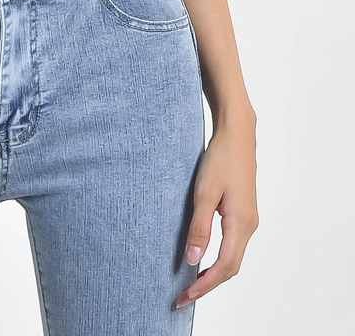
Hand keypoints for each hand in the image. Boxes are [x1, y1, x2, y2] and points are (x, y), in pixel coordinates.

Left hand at [175, 114, 258, 308]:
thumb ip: (199, 227)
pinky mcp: (244, 213)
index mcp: (241, 223)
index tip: (186, 296)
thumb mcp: (204, 192)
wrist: (237, 135)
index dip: (205, 284)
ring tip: (192, 282)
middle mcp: (249, 226)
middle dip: (208, 284)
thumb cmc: (220, 159)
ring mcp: (249, 220)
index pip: (224, 266)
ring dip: (214, 273)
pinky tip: (204, 258)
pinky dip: (219, 258)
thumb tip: (192, 260)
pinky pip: (234, 245)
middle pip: (231, 267)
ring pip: (233, 257)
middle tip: (184, 296)